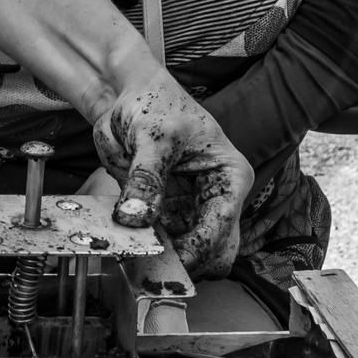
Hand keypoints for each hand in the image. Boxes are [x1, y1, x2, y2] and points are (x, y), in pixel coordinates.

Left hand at [92, 72, 254, 278]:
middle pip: (214, 253)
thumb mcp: (154, 137)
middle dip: (185, 262)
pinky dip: (145, 249)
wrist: (129, 94)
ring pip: (186, 255)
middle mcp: (215, 199)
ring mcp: (189, 210)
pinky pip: (160, 244)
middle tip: (150, 261)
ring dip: (162, 258)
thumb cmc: (155, 103)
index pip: (222, 228)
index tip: (165, 261)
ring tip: (133, 253)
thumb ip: (147, 177)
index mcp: (229, 177)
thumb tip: (136, 216)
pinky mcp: (164, 214)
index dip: (196, 250)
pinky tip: (127, 243)